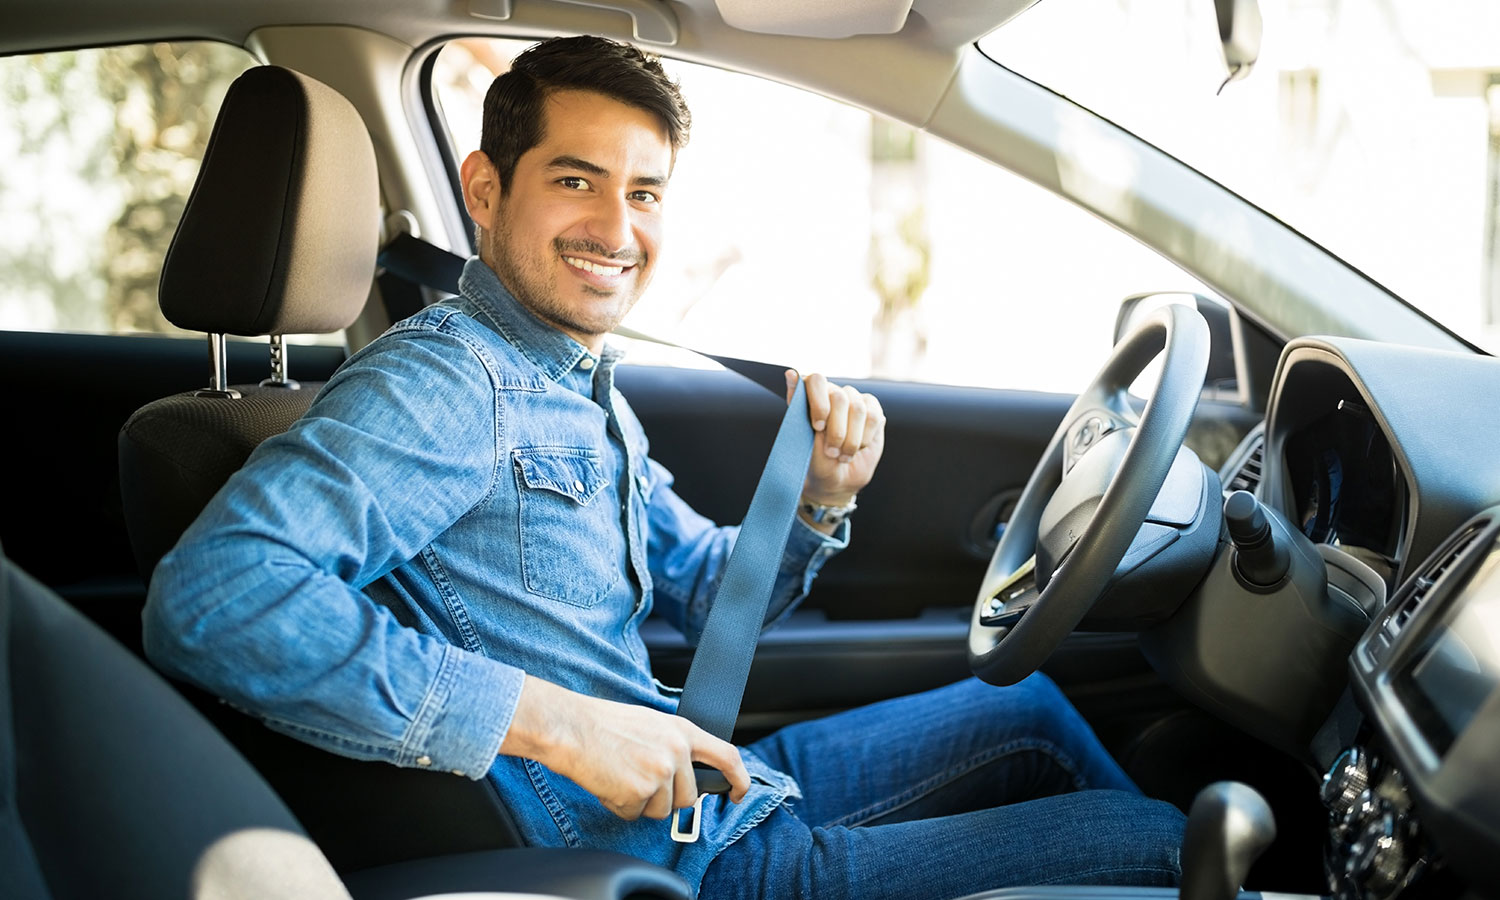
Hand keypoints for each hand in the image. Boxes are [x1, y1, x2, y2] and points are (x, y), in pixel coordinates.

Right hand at [500, 676, 750, 820]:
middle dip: (668, 798)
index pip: (727, 757)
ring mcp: (659, 774)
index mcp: (683, 731)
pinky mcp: (640, 794)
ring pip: (662, 811)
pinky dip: (621, 806)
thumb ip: (675, 746)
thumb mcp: (652, 724)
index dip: (739, 779)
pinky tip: (609, 783)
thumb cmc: (605, 724)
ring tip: (621, 775)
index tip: (739, 793)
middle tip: (639, 778)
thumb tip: (686, 773)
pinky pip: (636, 815)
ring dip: (642, 803)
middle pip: (689, 798)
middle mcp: (676, 752)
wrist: (572, 728)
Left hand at [786, 371, 884, 507]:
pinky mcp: (873, 410)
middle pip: (839, 398)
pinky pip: (874, 417)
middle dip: (836, 431)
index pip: (817, 380)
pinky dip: (865, 438)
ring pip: (858, 409)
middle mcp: (833, 393)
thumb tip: (790, 372)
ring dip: (851, 439)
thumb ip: (796, 404)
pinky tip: (857, 448)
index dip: (819, 404)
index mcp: (811, 395)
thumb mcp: (801, 437)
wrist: (836, 479)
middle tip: (831, 451)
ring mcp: (855, 400)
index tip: (818, 427)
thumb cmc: (814, 459)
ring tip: (843, 455)